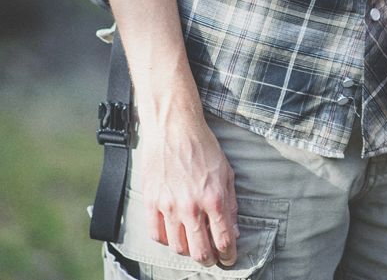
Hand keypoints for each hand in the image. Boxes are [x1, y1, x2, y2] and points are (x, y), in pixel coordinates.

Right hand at [139, 103, 238, 267]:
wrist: (174, 129)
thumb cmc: (203, 147)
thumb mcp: (226, 173)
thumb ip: (230, 204)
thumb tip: (233, 230)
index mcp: (214, 199)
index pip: (223, 239)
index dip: (229, 254)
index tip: (229, 258)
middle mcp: (191, 206)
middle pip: (200, 251)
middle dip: (210, 259)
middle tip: (213, 259)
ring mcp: (168, 206)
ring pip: (178, 247)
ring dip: (188, 251)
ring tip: (194, 246)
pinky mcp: (151, 202)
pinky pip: (156, 234)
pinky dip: (166, 241)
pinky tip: (174, 236)